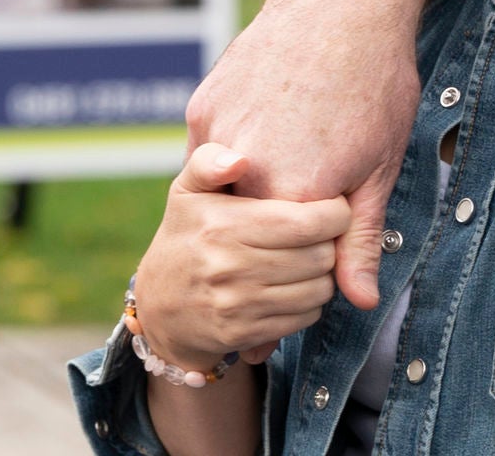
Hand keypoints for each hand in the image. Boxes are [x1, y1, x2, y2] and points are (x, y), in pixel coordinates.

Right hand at [135, 144, 350, 369]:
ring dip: (324, 274)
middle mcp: (229, 267)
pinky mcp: (243, 334)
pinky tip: (295, 285)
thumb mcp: (188, 192)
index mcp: (223, 225)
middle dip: (332, 242)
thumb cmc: (186, 235)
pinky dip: (310, 302)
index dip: (336, 213)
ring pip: (320, 289)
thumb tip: (239, 161)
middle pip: (322, 255)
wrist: (158, 306)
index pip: (309, 222)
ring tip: (309, 257)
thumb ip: (209, 161)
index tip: (332, 206)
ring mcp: (236, 305)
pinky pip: (305, 317)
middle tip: (321, 234)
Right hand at [187, 0, 452, 312]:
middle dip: (278, 224)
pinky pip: (209, 151)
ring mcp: (217, 137)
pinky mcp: (201, 108)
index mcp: (295, 193)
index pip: (291, 262)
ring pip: (224, 191)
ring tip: (296, 141)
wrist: (344, 0)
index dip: (316, 251)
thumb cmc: (376, 81)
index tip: (331, 230)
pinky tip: (271, 117)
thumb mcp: (383, 164)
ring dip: (249, 187)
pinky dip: (232, 150)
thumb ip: (362, 238)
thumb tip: (359, 301)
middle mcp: (246, 172)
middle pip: (251, 233)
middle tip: (312, 177)